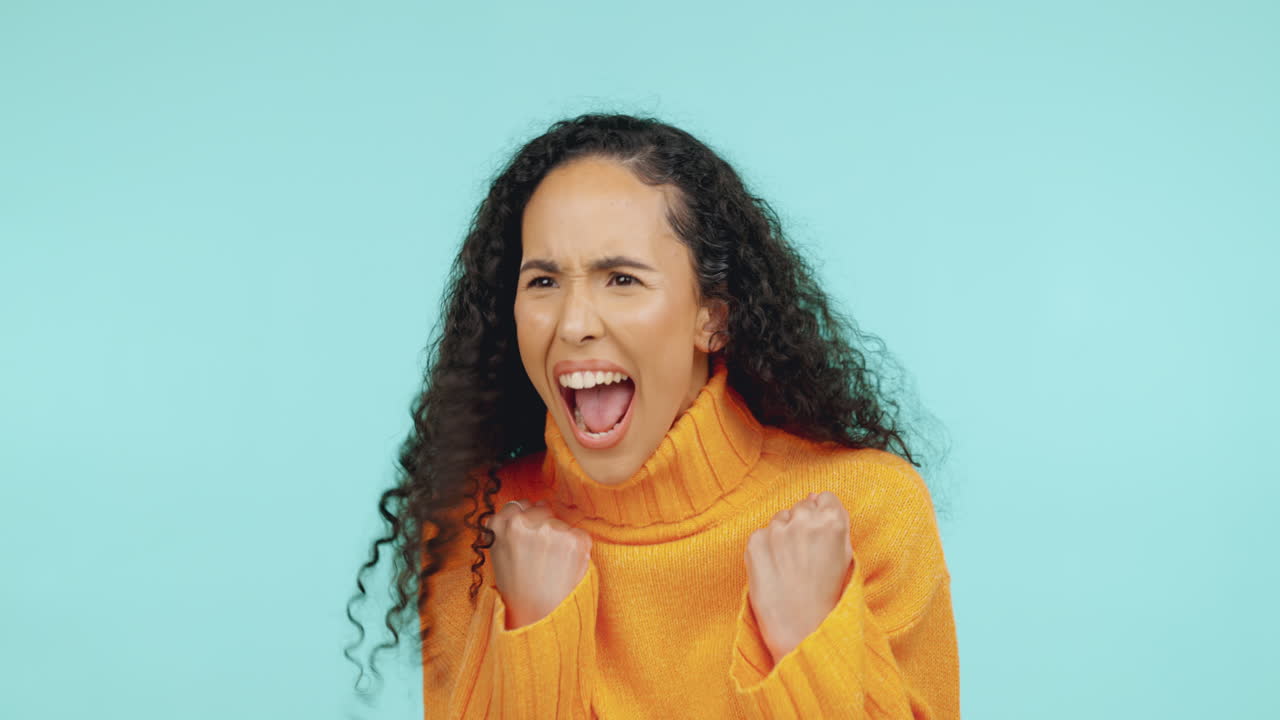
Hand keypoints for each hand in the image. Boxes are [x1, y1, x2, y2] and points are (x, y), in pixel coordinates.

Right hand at [482, 499, 592, 629]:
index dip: (527, 521)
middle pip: (542, 509)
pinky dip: (577, 550)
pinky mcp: (576, 539)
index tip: (529, 538)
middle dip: (544, 525)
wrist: (536, 618)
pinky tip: (565, 568)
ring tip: (552, 567)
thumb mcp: (499, 554)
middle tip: (541, 556)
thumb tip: (524, 507)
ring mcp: (552, 529)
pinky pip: (580, 536)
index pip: (519, 505)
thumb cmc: (518, 589)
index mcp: (501, 524)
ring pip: (561, 523)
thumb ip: (508, 529)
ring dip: (561, 539)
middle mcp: (525, 522)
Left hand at [744, 491, 854, 663]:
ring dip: (783, 535)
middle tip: (804, 555)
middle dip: (802, 525)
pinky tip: (775, 570)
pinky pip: (761, 535)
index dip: (823, 516)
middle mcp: (803, 520)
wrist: (801, 630)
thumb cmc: (828, 598)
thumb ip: (834, 524)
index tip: (820, 534)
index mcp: (832, 521)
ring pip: (780, 519)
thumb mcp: (846, 558)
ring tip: (789, 566)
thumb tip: (815, 497)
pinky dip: (766, 548)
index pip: (825, 497)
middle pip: (801, 507)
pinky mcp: (754, 542)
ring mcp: (776, 530)